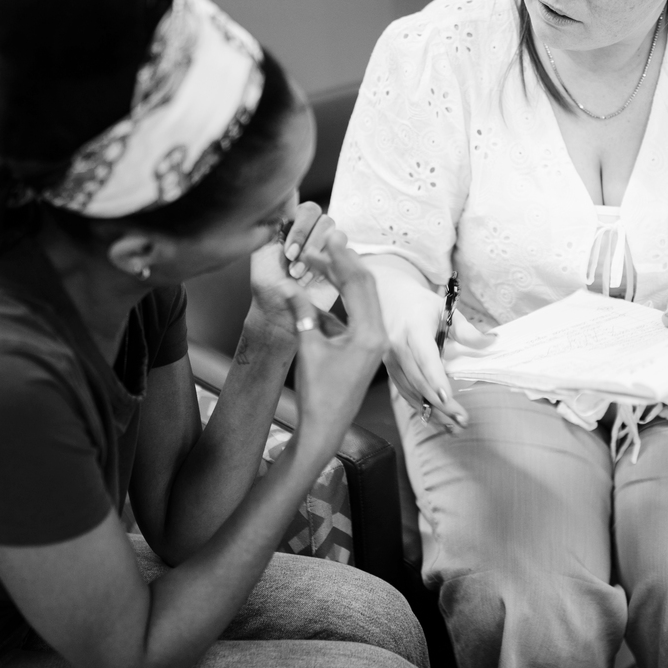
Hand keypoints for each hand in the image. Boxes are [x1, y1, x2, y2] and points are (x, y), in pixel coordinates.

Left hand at [250, 200, 344, 334]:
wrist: (280, 313)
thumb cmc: (268, 284)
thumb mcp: (261, 251)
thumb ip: (270, 224)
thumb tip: (283, 196)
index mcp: (291, 224)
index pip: (305, 209)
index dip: (299, 229)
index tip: (288, 253)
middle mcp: (311, 232)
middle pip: (323, 218)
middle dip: (308, 244)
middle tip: (294, 268)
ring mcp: (327, 247)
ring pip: (335, 234)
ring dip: (318, 256)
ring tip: (301, 277)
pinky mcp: (340, 262)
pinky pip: (346, 252)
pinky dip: (329, 266)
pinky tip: (314, 281)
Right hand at [284, 240, 387, 456]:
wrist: (324, 429)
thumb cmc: (318, 394)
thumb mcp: (308, 349)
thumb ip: (302, 314)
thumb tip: (290, 286)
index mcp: (370, 334)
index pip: (359, 284)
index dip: (342, 258)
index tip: (329, 238)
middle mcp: (377, 335)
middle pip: (365, 287)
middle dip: (345, 263)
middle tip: (327, 240)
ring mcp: (373, 343)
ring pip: (361, 300)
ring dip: (342, 280)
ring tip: (320, 260)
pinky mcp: (364, 349)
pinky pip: (354, 316)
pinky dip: (338, 302)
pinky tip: (317, 292)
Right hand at [369, 262, 493, 428]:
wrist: (389, 299)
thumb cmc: (422, 305)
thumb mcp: (447, 310)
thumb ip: (468, 330)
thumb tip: (493, 342)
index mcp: (413, 328)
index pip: (424, 358)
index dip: (435, 379)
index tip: (449, 398)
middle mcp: (396, 345)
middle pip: (418, 380)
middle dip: (440, 404)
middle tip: (461, 420)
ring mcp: (389, 359)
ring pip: (410, 391)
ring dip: (431, 411)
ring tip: (453, 426)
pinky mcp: (389, 369)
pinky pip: (404, 392)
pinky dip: (420, 406)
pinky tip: (436, 419)